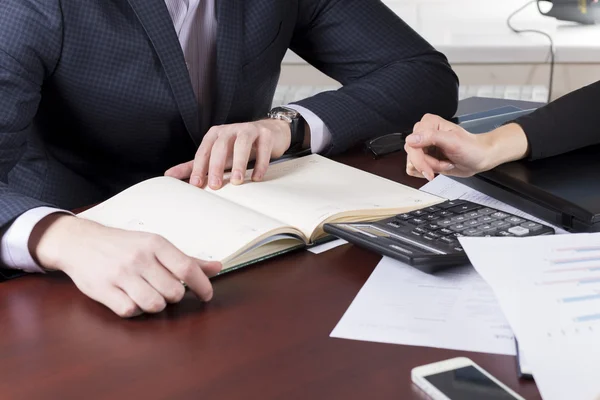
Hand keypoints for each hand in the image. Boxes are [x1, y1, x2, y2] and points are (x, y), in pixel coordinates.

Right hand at [29, 214, 221, 317]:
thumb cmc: (124, 245)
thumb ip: (186, 259)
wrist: (80, 242)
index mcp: (155, 244)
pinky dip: (135, 310)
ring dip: (156, 305)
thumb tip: (217, 267)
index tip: (206, 295)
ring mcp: (121, 274)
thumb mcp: (155, 244)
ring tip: (149, 295)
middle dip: (174, 296)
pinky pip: (130, 311)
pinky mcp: (103, 290)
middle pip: (174, 292)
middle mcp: (139, 258)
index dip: (202, 286)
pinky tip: (132, 299)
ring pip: (154, 304)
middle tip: (165, 290)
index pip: (187, 268)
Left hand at [165, 119, 291, 189]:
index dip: (199, 167)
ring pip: (242, 144)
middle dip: (216, 166)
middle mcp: (230, 130)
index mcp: (215, 135)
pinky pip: (263, 147)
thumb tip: (169, 175)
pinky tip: (256, 177)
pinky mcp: (266, 134)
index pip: (204, 151)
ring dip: (239, 163)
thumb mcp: (217, 156)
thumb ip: (195, 165)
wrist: (268, 133)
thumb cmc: (238, 147)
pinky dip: (260, 163)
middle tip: (215, 185)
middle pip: (220, 146)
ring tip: (237, 181)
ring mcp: (249, 130)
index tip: (196, 185)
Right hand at [404, 114, 528, 180]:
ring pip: (413, 164)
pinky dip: (427, 171)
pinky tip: (439, 166)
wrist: (479, 158)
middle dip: (428, 164)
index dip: (421, 158)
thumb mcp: (453, 141)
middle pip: (411, 155)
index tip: (431, 168)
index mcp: (428, 124)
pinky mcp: (424, 157)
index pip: (412, 143)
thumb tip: (411, 139)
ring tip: (444, 163)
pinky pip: (414, 169)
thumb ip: (431, 137)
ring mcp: (422, 146)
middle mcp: (423, 133)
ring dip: (429, 168)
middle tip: (444, 164)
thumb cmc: (471, 148)